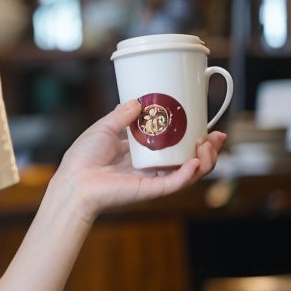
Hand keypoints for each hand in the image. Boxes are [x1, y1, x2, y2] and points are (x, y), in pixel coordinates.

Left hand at [54, 98, 225, 221]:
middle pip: (189, 161)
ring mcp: (153, 179)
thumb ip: (122, 115)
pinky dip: (188, 174)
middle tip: (217, 136)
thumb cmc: (83, 158)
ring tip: (209, 145)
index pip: (175, 147)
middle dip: (209, 150)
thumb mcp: (104, 127)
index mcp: (142, 154)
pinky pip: (175, 183)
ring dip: (205, 161)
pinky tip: (195, 162)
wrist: (73, 180)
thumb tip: (138, 101)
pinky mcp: (150, 190)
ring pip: (189, 174)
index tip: (208, 126)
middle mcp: (151, 167)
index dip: (194, 138)